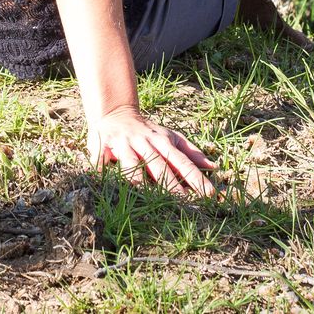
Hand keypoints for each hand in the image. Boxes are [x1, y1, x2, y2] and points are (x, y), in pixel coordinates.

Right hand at [86, 107, 217, 195]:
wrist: (115, 112)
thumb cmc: (147, 131)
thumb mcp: (170, 137)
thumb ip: (190, 152)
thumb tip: (213, 165)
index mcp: (162, 141)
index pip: (182, 162)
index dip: (196, 178)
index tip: (210, 194)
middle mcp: (144, 142)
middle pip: (159, 165)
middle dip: (172, 184)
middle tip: (186, 203)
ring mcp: (123, 143)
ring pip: (131, 163)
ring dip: (140, 180)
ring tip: (149, 197)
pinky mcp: (102, 144)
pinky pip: (100, 158)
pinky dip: (100, 168)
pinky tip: (103, 179)